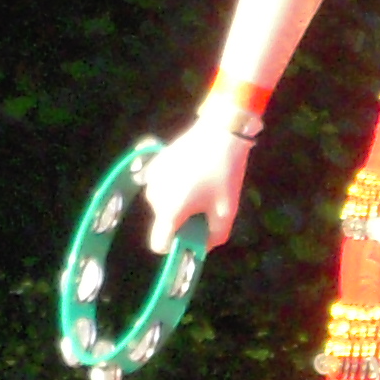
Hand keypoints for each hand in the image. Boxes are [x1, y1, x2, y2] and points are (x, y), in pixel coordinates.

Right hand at [138, 113, 252, 252]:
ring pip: (161, 204)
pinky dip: (172, 186)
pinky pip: (160, 186)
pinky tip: (190, 174)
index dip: (173, 247)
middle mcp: (155, 198)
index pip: (159, 244)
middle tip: (203, 205)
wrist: (220, 132)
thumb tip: (202, 247)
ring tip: (199, 186)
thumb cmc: (224, 174)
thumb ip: (215, 236)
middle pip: (164, 221)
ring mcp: (152, 179)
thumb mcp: (226, 210)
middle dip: (181, 220)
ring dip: (176, 202)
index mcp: (171, 211)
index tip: (189, 236)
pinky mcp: (154, 164)